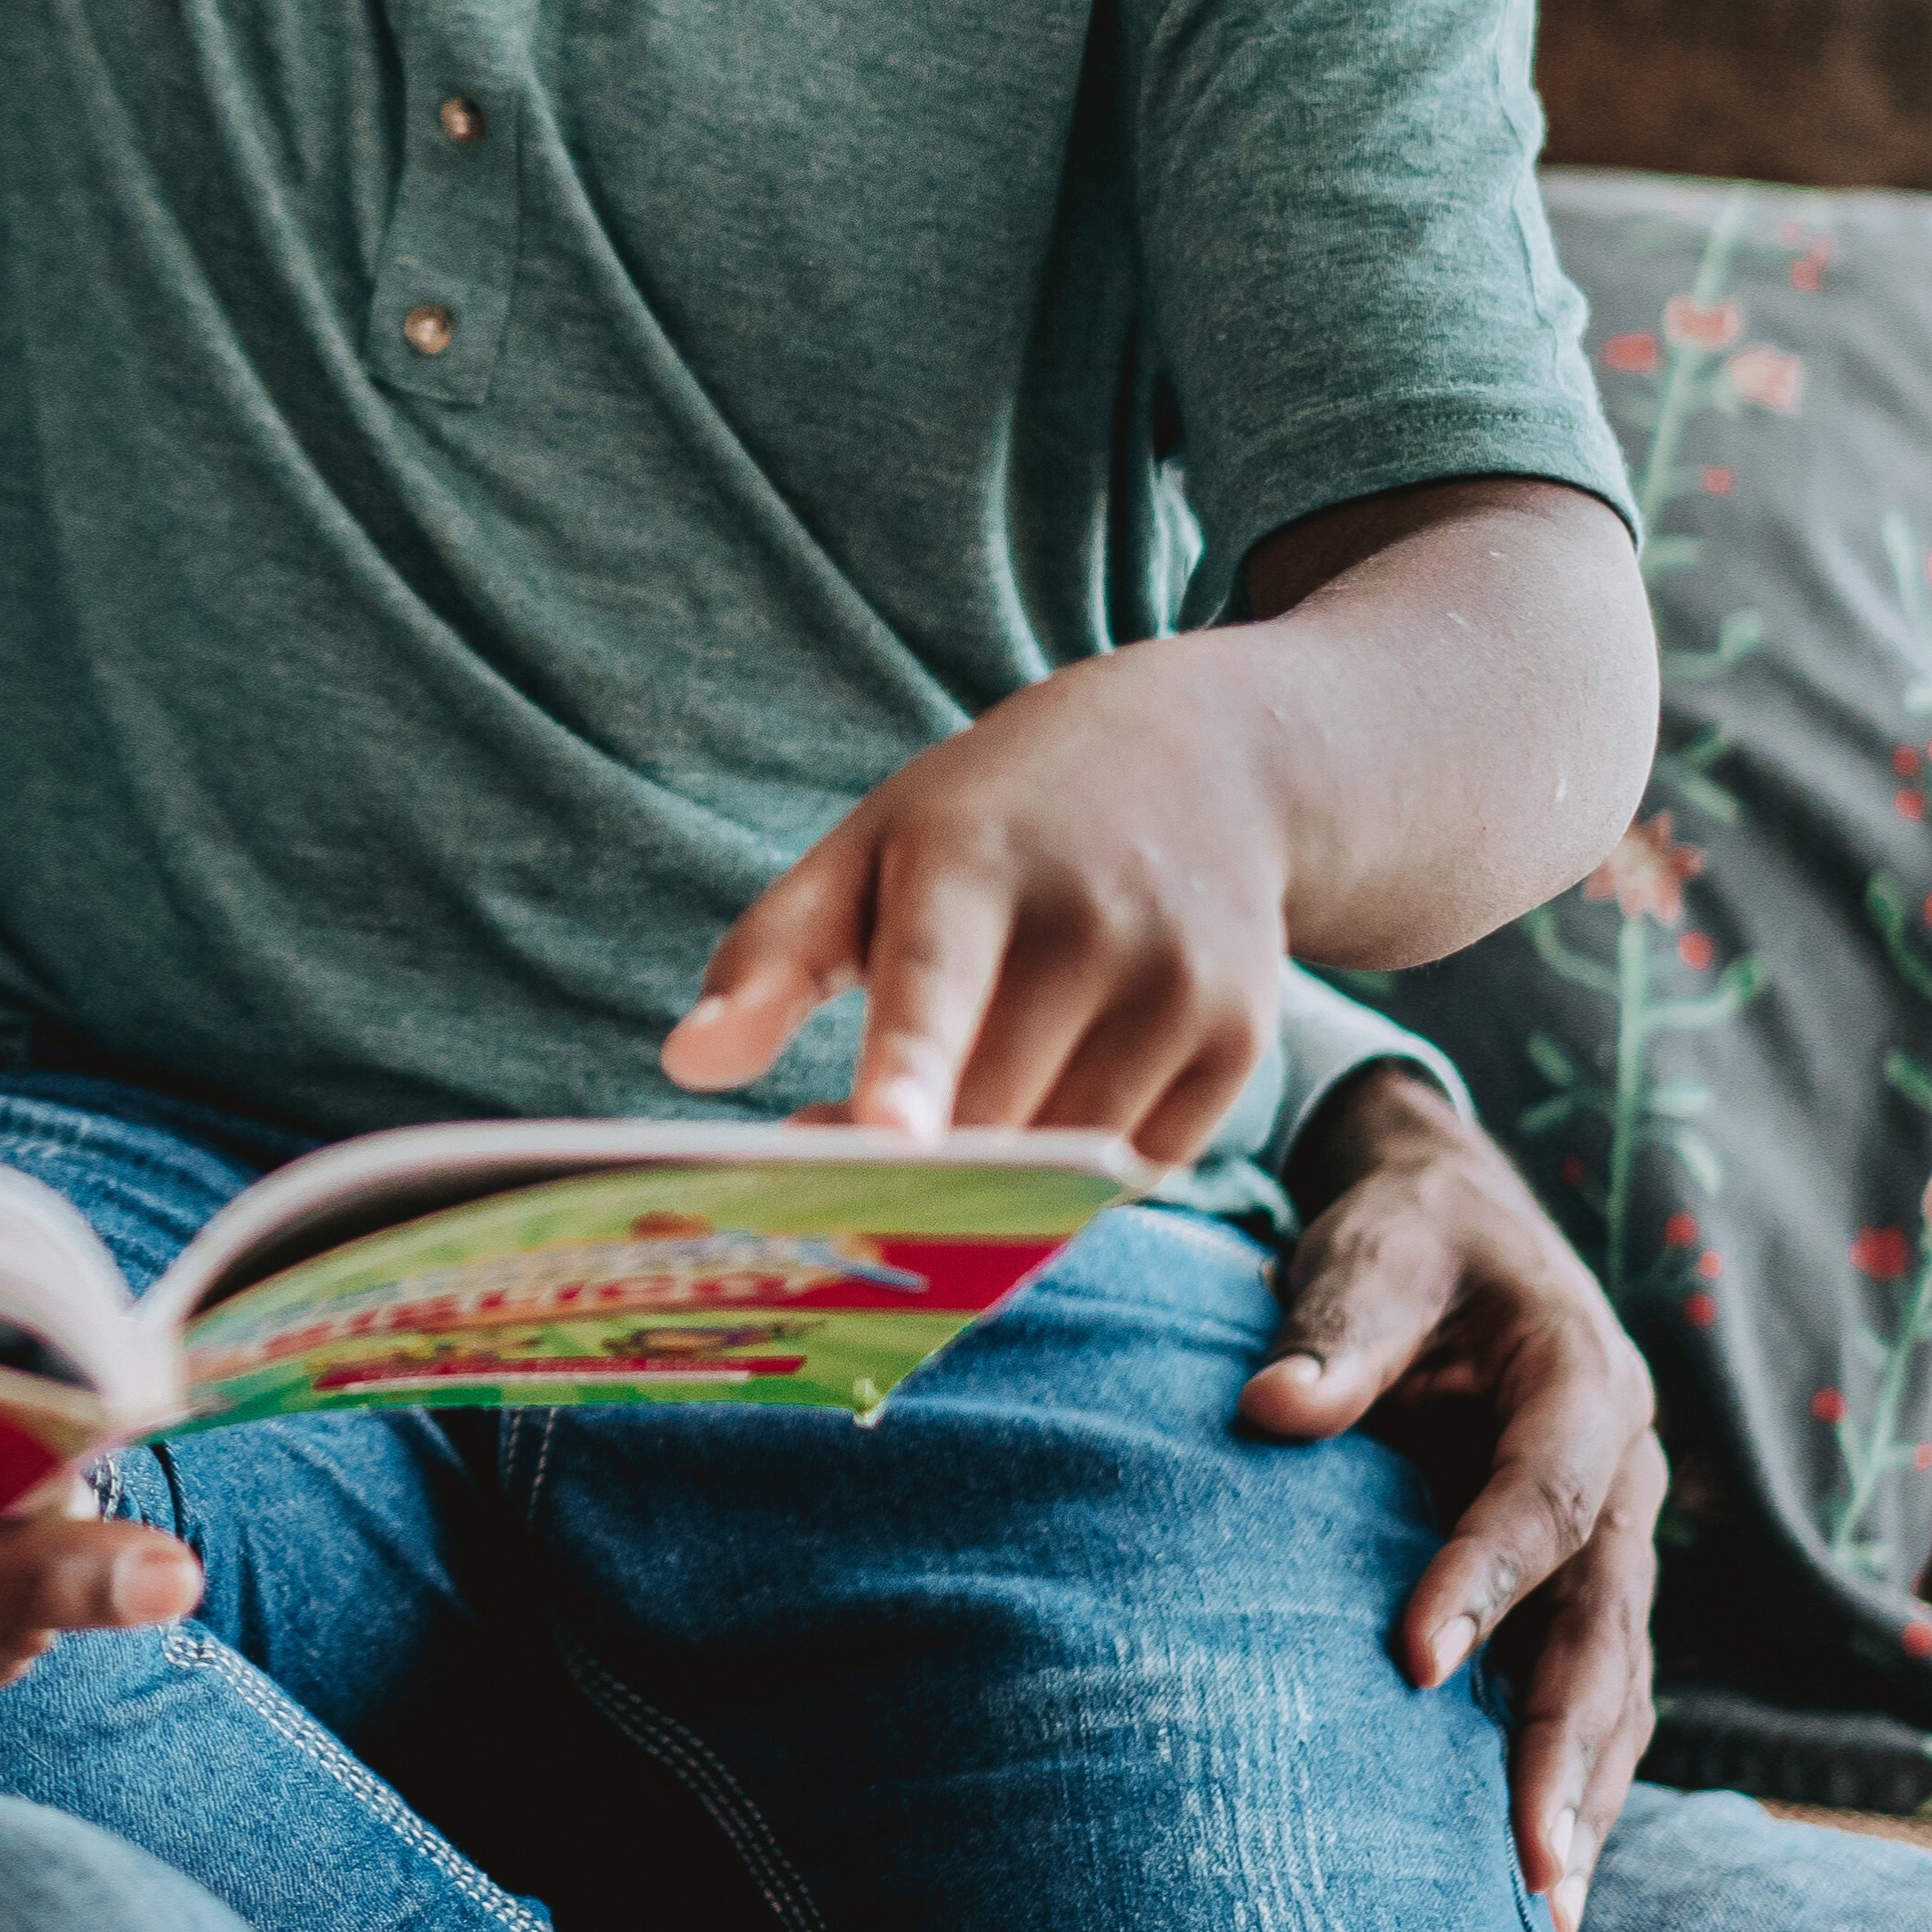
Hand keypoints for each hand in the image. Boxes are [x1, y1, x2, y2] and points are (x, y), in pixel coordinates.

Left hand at [662, 642, 1290, 1158]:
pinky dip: (1082, 1166)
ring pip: (1064, 1158)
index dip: (909, 1067)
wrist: (1209, 759)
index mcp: (973, 860)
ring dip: (994, 1173)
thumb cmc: (996, 819)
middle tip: (833, 1148)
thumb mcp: (870, 847)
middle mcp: (1093, 920)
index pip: (934, 979)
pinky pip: (1142, 1165)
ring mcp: (1184, 982)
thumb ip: (772, 954)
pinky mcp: (1244, 1037)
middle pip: (989, 1113)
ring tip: (948, 1103)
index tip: (881, 1141)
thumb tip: (687, 1067)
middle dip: (909, 1164)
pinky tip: (1057, 1087)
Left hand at [1245, 1062, 1662, 1931]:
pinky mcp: (1578, 1585)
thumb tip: (1269, 1410)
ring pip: (1618, 1682)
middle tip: (1531, 1862)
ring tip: (1549, 1912)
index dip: (1486, 1580)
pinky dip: (1574, 1780)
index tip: (1412, 1663)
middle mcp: (1622, 1475)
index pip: (1541, 1497)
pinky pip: (1594, 1694)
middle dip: (1570, 1746)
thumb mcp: (1376, 1248)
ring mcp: (1611, 1540)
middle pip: (1608, 1624)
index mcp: (1584, 1381)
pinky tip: (1539, 1878)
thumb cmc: (1407, 1238)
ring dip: (1586, 1794)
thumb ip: (1335, 1326)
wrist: (1456, 1228)